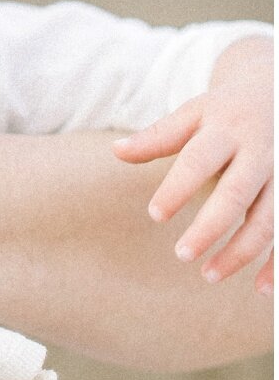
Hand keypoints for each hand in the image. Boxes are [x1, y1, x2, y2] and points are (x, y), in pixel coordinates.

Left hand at [114, 38, 272, 284]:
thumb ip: (159, 136)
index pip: (199, 160)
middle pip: (236, 193)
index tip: (155, 215)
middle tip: (181, 254)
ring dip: (241, 251)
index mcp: (227, 129)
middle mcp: (259, 152)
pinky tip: (261, 290)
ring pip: (268, 218)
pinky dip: (277, 264)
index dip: (178, 187)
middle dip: (210, 226)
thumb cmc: (226, 110)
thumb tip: (116, 151)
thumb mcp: (194, 113)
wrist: (278, 89)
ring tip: (209, 274)